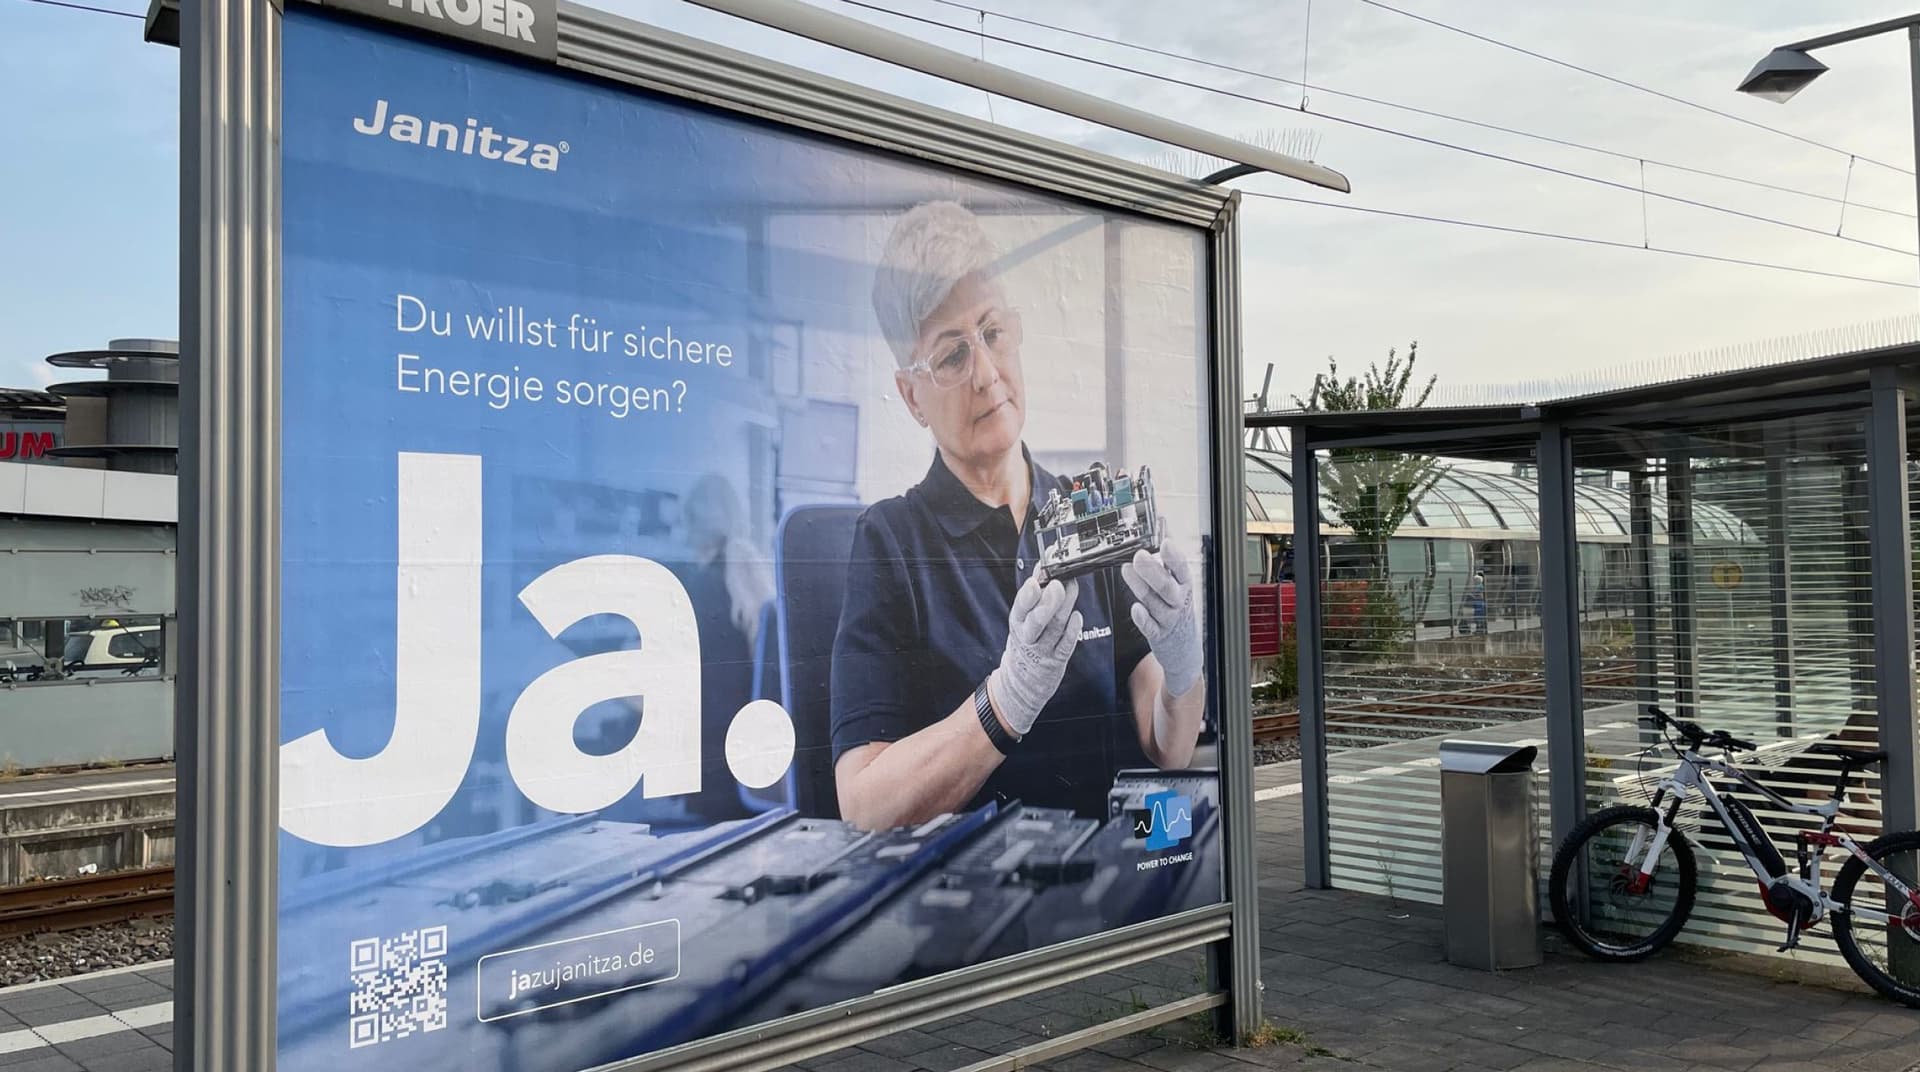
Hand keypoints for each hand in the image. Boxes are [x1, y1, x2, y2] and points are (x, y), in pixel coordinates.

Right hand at [988, 576, 1081, 737]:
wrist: (1021, 681)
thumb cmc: (1025, 642)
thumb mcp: (1021, 619)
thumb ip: (1033, 594)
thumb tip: (1042, 567)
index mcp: (1017, 623)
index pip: (1020, 607)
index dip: (1028, 594)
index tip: (1035, 581)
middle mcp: (1028, 637)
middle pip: (1037, 620)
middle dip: (1047, 602)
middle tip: (1058, 585)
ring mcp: (1043, 650)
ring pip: (1054, 628)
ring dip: (1065, 608)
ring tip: (1073, 588)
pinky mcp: (1056, 660)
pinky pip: (1065, 645)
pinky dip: (1072, 631)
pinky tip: (1077, 616)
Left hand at [1122, 535, 1201, 696]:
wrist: (1185, 650)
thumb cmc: (1177, 609)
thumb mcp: (1179, 583)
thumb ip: (1168, 556)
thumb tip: (1161, 523)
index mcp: (1184, 586)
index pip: (1182, 569)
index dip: (1174, 557)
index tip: (1166, 543)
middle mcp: (1178, 602)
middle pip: (1168, 587)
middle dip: (1154, 571)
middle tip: (1139, 556)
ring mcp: (1169, 620)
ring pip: (1155, 603)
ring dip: (1141, 587)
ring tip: (1126, 570)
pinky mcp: (1158, 635)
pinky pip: (1150, 627)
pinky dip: (1143, 618)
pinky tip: (1135, 608)